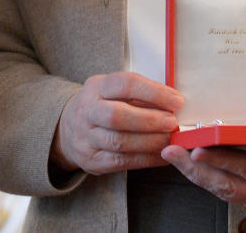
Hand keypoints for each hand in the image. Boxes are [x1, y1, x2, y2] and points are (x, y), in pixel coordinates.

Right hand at [51, 73, 182, 174]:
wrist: (69, 129)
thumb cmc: (101, 106)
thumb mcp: (113, 91)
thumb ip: (139, 96)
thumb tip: (174, 104)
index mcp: (96, 87)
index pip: (124, 84)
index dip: (153, 92)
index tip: (176, 101)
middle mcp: (87, 110)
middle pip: (117, 116)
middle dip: (150, 120)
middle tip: (172, 123)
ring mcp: (86, 137)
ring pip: (119, 142)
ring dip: (150, 142)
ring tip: (170, 141)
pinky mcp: (92, 160)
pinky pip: (121, 161)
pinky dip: (146, 159)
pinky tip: (162, 155)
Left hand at [161, 110, 245, 214]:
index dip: (223, 160)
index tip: (199, 149)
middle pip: (227, 184)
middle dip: (196, 169)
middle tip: (171, 151)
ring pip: (221, 189)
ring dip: (193, 173)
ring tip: (171, 154)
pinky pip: (223, 190)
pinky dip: (203, 177)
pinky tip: (185, 162)